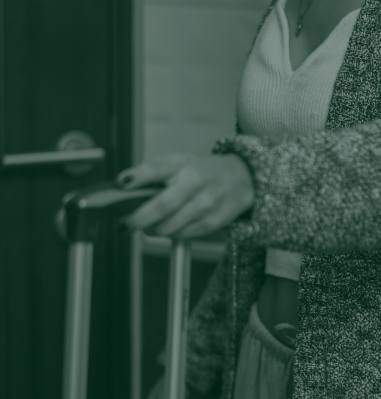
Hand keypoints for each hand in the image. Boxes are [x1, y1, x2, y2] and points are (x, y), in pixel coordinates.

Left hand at [118, 152, 253, 238]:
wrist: (241, 178)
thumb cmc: (201, 171)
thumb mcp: (178, 163)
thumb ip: (152, 175)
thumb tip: (122, 194)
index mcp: (182, 163)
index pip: (157, 168)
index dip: (138, 176)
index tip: (122, 183)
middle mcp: (195, 182)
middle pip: (161, 206)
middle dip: (137, 219)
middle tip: (126, 224)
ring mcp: (206, 203)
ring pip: (168, 227)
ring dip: (152, 229)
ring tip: (151, 224)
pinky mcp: (212, 222)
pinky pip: (180, 235)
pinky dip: (171, 233)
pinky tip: (172, 224)